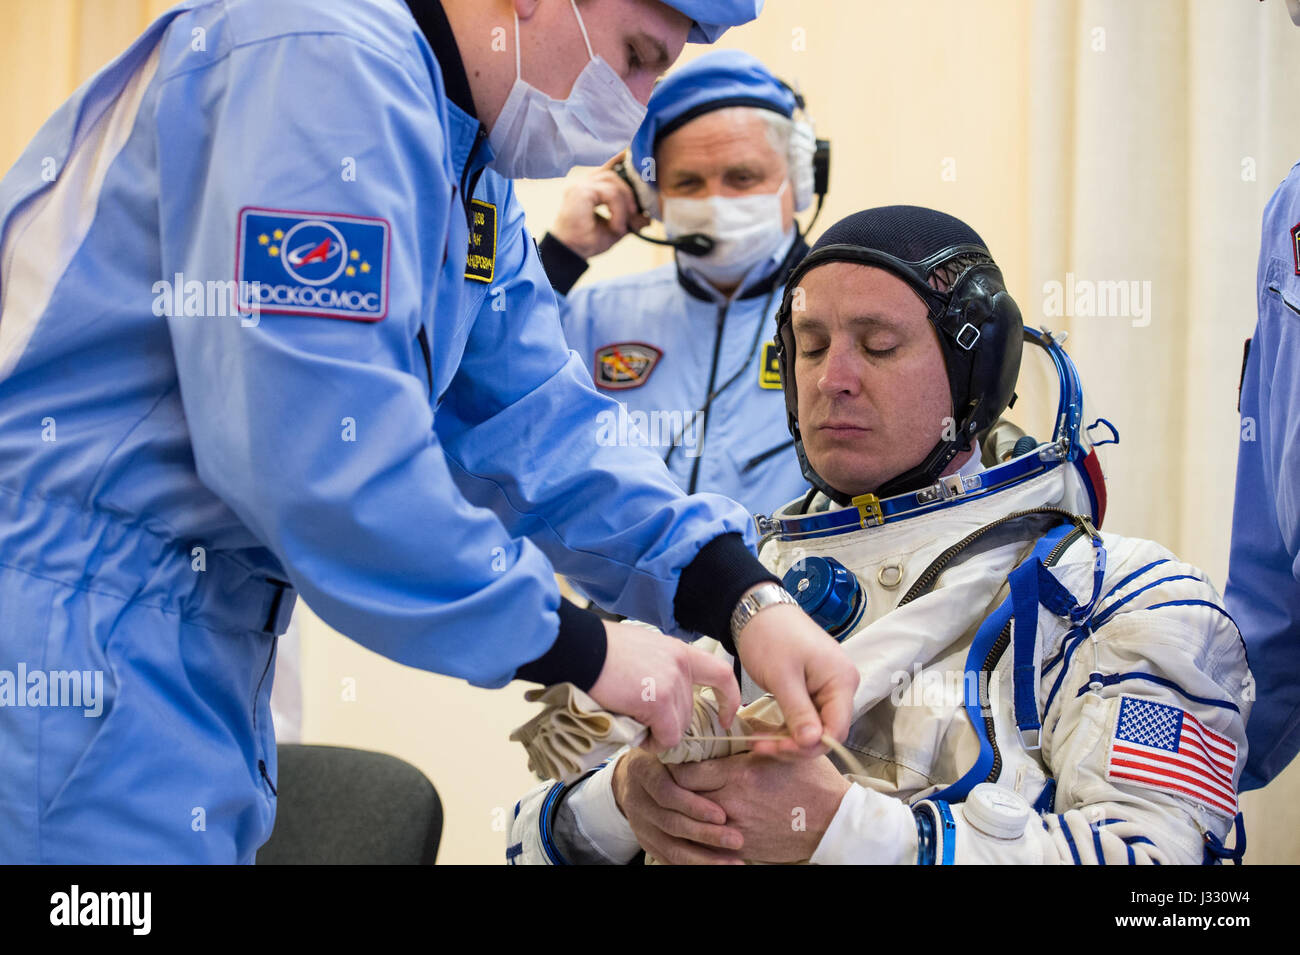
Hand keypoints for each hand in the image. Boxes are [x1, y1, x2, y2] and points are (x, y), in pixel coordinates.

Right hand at [549, 155, 649, 258]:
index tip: (638, 163)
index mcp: (589, 188)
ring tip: (624, 225)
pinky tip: (617, 226)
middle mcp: (583, 183)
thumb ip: (630, 219)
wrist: (570, 253)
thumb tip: (648, 217)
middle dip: (629, 194)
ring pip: (614, 182)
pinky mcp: (581, 192)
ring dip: (624, 205)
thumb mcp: (616, 228)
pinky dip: (618, 211)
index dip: (622, 162)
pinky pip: (610, 194)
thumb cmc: (587, 241)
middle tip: (636, 215)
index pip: (608, 169)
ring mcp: (580, 185)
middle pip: (614, 174)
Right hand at [588, 620, 739, 750]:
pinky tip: (637, 736)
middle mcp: (681, 665)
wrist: (582, 650)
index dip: (728, 698)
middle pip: (689, 710)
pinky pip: (667, 736)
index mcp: (678, 651)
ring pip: (678, 727)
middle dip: (670, 723)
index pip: (721, 674)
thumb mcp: (641, 650)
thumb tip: (660, 693)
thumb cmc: (601, 650)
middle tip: (644, 724)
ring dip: (658, 733)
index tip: (725, 718)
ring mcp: (672, 683)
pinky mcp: (658, 701)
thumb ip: (659, 668)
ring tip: (633, 725)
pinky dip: (654, 743)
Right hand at [610, 749, 743, 864]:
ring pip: (671, 848)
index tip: (722, 815)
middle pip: (671, 823)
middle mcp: (637, 800)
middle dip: (706, 835)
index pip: (665, 792)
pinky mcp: (646, 842)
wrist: (632, 776)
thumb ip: (695, 750)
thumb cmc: (665, 754)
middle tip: (737, 840)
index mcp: (642, 770)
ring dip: (704, 859)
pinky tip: (716, 867)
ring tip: (734, 862)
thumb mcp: (673, 742)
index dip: (693, 805)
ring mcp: (640, 824)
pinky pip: (668, 859)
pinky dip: (693, 866)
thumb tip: (740, 748)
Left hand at [667, 751, 851, 863]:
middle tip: (673, 775)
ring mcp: (735, 828)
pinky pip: (710, 838)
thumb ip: (752, 735)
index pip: (685, 771)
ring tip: (686, 795)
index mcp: (739, 776)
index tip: (675, 757)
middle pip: (682, 796)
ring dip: (688, 807)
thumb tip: (729, 720)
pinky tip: (706, 816)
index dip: (675, 763)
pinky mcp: (742, 846)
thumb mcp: (782, 749)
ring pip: (693, 819)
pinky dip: (704, 827)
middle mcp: (731, 804)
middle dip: (676, 785)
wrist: (833, 822)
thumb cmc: (812, 782)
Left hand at [734, 599, 858, 753]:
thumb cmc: (772, 636)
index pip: (837, 729)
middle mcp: (841, 686)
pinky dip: (787, 728)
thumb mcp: (783, 676)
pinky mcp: (813, 690)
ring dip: (788, 739)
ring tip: (759, 743)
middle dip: (796, 745)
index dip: (810, 746)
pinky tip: (767, 734)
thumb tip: (812, 743)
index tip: (779, 749)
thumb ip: (799, 711)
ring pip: (813, 728)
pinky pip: (805, 718)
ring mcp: (827, 688)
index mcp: (841, 681)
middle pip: (826, 731)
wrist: (758, 612)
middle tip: (762, 748)